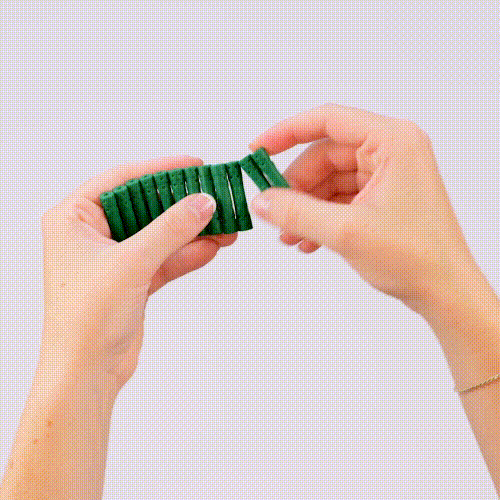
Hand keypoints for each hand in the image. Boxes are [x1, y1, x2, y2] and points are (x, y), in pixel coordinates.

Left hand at [41, 156, 236, 388]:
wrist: (87, 372)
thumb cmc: (84, 320)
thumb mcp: (131, 263)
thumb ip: (170, 229)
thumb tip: (201, 203)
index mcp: (73, 219)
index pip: (122, 180)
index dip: (160, 170)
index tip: (193, 166)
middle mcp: (91, 234)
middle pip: (146, 206)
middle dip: (182, 205)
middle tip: (214, 195)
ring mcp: (114, 257)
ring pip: (159, 233)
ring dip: (191, 231)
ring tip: (224, 223)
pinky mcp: (132, 278)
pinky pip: (164, 258)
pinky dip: (187, 254)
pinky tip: (212, 247)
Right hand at [249, 103, 475, 306]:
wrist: (445, 292)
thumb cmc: (416, 257)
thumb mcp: (346, 231)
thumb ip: (296, 212)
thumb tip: (261, 201)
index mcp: (392, 142)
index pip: (328, 121)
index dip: (287, 132)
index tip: (258, 150)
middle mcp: (391, 152)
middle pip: (325, 156)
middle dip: (295, 186)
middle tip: (272, 209)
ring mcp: (387, 176)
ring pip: (329, 180)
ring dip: (305, 207)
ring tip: (288, 234)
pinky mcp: (383, 198)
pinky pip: (340, 198)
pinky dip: (320, 216)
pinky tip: (306, 240)